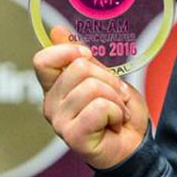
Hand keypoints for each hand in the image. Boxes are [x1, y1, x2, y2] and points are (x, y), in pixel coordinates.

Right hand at [33, 26, 149, 169]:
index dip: (68, 51)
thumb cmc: (118, 113)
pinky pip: (99, 107)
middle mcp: (51, 104)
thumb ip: (82, 59)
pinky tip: (114, 124)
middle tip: (115, 97)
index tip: (88, 57)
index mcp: (55, 88)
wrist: (134, 146)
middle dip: (109, 79)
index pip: (42, 60)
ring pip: (93, 87)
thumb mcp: (104, 79)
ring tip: (116, 113)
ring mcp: (59, 122)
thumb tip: (56, 30)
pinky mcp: (72, 136)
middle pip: (80, 68)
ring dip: (116, 98)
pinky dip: (116, 112)